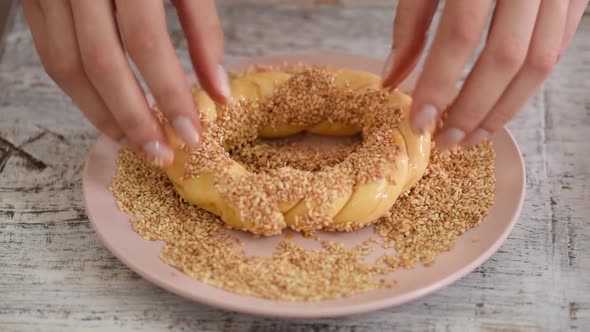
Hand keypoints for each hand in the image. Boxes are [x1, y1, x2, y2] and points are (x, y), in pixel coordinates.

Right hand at [23, 0, 230, 165]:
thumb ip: (204, 30)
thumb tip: (220, 93)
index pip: (147, 42)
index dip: (169, 94)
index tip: (191, 134)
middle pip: (101, 63)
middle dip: (133, 118)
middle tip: (160, 154)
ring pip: (68, 67)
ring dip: (102, 115)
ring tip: (135, 143)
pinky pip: (51, 56)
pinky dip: (79, 94)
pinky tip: (107, 114)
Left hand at [382, 0, 588, 149]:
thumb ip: (411, 24)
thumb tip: (393, 80)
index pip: (461, 35)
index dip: (440, 84)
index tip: (419, 122)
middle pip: (505, 58)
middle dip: (473, 108)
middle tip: (445, 141)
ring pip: (539, 63)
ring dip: (504, 109)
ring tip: (471, 136)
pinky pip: (557, 50)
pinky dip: (528, 86)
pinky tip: (500, 106)